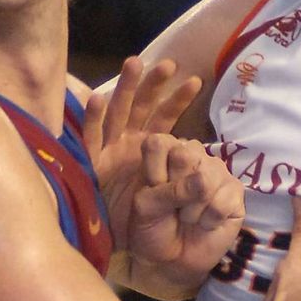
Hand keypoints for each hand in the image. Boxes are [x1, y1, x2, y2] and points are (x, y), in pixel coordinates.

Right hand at [85, 56, 201, 239]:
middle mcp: (127, 141)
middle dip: (153, 84)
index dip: (178, 99)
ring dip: (124, 88)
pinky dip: (91, 118)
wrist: (119, 238)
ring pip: (117, 112)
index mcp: (147, 145)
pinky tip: (96, 97)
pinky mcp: (90, 162)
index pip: (164, 117)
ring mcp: (108, 148)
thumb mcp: (171, 188)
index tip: (196, 81)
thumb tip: (210, 154)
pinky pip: (90, 138)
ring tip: (135, 62)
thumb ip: (187, 171)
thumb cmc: (146, 211)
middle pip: (141, 106)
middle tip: (169, 63)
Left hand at [121, 135, 244, 286]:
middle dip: (175, 191)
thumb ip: (168, 190)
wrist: (170, 260)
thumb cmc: (154, 227)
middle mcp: (195, 154)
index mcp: (167, 150)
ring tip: (189, 217)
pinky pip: (223, 202)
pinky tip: (206, 223)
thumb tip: (204, 180)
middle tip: (173, 205)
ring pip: (206, 181)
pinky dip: (209, 220)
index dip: (153, 172)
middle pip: (185, 156)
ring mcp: (218, 172)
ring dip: (192, 210)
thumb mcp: (146, 207)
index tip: (152, 192)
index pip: (159, 144)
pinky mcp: (236, 192)